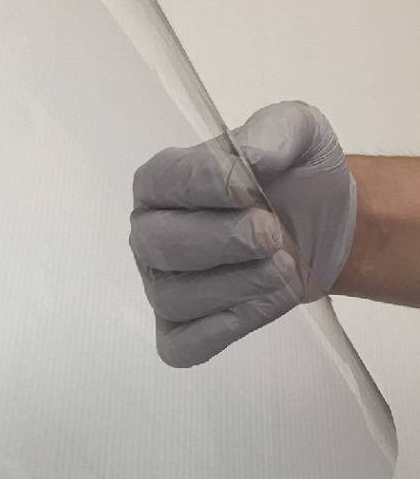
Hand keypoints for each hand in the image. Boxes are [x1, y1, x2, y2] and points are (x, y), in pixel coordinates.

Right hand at [129, 101, 356, 366]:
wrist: (328, 225)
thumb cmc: (298, 176)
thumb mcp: (299, 133)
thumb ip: (273, 132)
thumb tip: (249, 158)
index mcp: (161, 182)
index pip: (162, 182)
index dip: (208, 185)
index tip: (253, 188)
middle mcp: (150, 234)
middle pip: (157, 245)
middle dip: (224, 241)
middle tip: (274, 234)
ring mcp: (162, 286)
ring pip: (173, 297)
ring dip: (238, 285)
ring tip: (285, 267)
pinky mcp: (182, 331)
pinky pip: (182, 345)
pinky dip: (224, 329)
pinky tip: (266, 302)